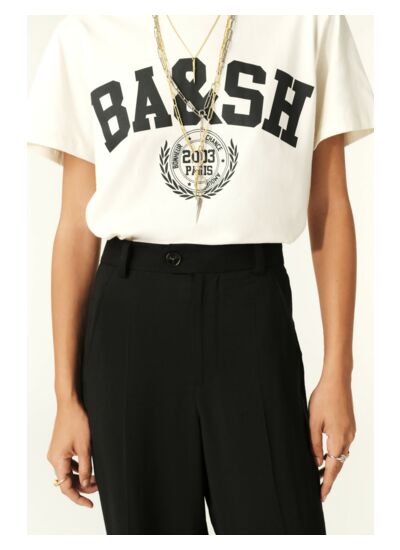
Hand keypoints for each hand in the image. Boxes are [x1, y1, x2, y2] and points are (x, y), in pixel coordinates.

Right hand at [47, 398, 97, 506]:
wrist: (70, 404)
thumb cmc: (77, 422)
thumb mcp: (85, 447)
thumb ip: (85, 468)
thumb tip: (85, 484)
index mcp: (58, 460)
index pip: (66, 487)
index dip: (78, 497)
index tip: (89, 504)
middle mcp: (54, 458)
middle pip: (67, 481)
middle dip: (83, 486)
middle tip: (99, 486)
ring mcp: (56, 452)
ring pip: (68, 472)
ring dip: (81, 477)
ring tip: (96, 477)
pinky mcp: (61, 447)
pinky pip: (68, 463)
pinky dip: (78, 468)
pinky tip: (89, 467)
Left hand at [308, 374, 355, 502]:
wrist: (337, 381)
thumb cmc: (323, 398)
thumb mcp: (312, 421)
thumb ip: (313, 443)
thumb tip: (316, 462)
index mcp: (337, 437)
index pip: (332, 468)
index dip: (326, 483)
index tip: (321, 496)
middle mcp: (347, 437)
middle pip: (338, 463)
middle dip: (328, 477)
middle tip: (318, 489)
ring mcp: (350, 431)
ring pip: (341, 454)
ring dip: (331, 465)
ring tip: (318, 474)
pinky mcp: (350, 426)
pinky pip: (342, 445)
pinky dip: (334, 453)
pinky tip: (326, 454)